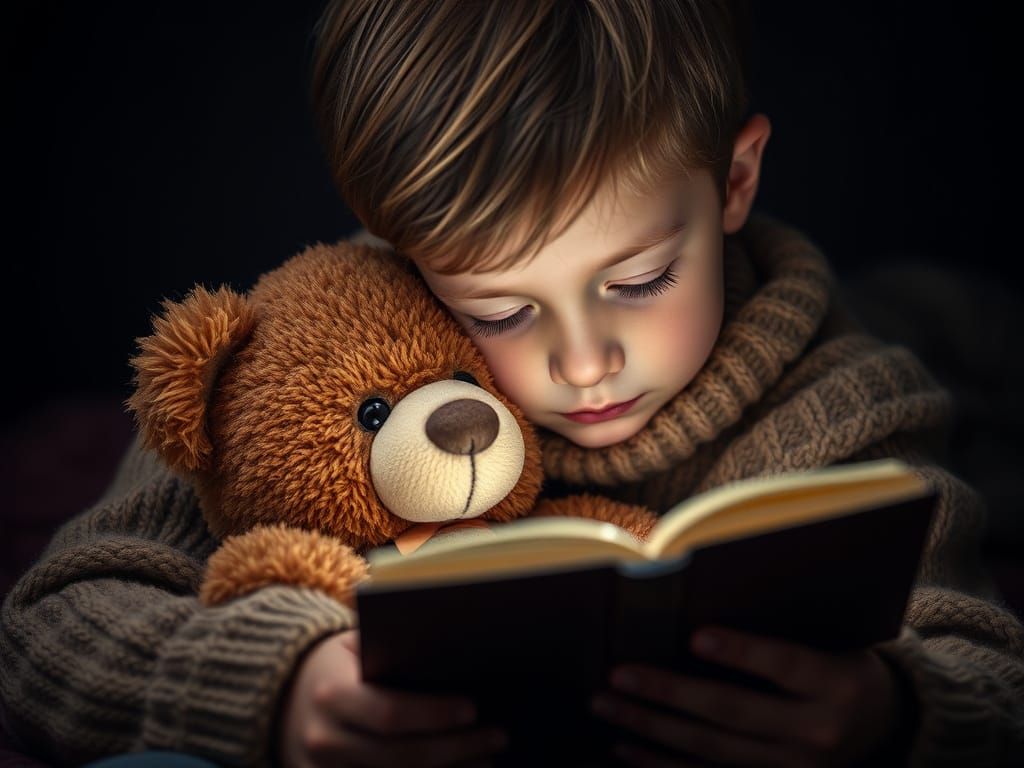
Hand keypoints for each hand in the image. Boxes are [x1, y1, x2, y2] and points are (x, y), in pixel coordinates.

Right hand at [276, 629, 506, 766]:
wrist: (287, 697)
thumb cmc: (340, 666)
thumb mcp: (355, 645)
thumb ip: (388, 642)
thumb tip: (448, 639)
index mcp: (332, 695)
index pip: (389, 713)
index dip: (434, 715)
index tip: (472, 708)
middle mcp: (323, 740)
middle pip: (399, 757)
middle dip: (454, 750)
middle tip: (496, 736)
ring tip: (486, 760)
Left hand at [590, 626, 907, 766]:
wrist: (884, 727)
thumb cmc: (840, 665)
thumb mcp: (832, 640)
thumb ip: (783, 626)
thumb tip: (702, 597)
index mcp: (837, 685)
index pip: (787, 666)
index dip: (743, 652)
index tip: (696, 636)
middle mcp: (816, 734)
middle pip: (733, 713)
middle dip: (669, 694)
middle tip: (618, 675)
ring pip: (712, 750)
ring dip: (651, 729)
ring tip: (606, 705)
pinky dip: (661, 765)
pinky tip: (625, 748)